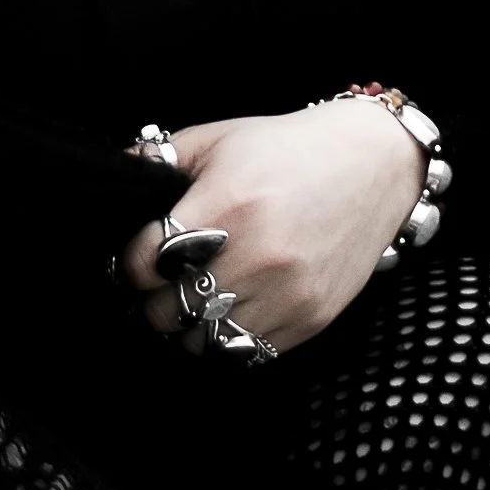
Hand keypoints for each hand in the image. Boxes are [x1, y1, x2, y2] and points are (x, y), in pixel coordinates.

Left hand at [123, 104, 423, 356]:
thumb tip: (118, 181)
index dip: (128, 263)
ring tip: (188, 301)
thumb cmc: (288, 148)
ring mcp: (286, 292)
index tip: (133, 258)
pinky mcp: (310, 318)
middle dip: (150, 299)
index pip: (144, 263)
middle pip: (166, 310)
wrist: (372, 164)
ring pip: (203, 341)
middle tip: (155, 283)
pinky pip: (247, 352)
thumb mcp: (219, 137)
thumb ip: (159, 158)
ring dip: (185, 326)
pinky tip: (225, 312)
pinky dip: (226, 339)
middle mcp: (255, 254)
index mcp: (225, 205)